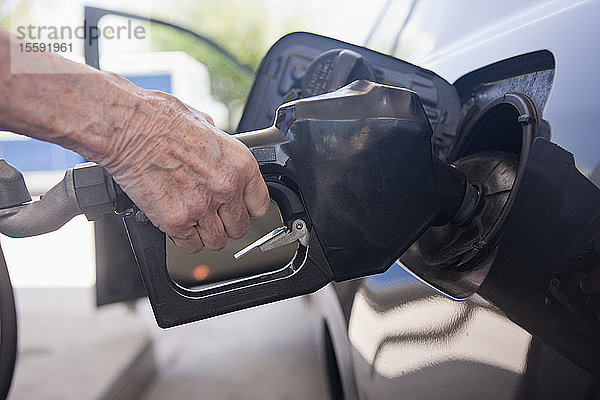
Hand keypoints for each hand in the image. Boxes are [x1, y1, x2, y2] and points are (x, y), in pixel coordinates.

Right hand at [101, 90, 269, 252]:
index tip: (238, 209)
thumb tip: (220, 158)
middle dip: (226, 224)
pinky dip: (184, 239)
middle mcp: (226, 188)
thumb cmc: (160, 120)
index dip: (246, 209)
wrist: (128, 128)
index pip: (260, 206)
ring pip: (217, 242)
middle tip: (212, 216)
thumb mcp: (207, 126)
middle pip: (240, 228)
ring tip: (194, 222)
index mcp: (240, 164)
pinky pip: (190, 245)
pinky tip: (177, 224)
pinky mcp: (176, 221)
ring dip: (206, 235)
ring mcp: (202, 207)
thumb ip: (220, 151)